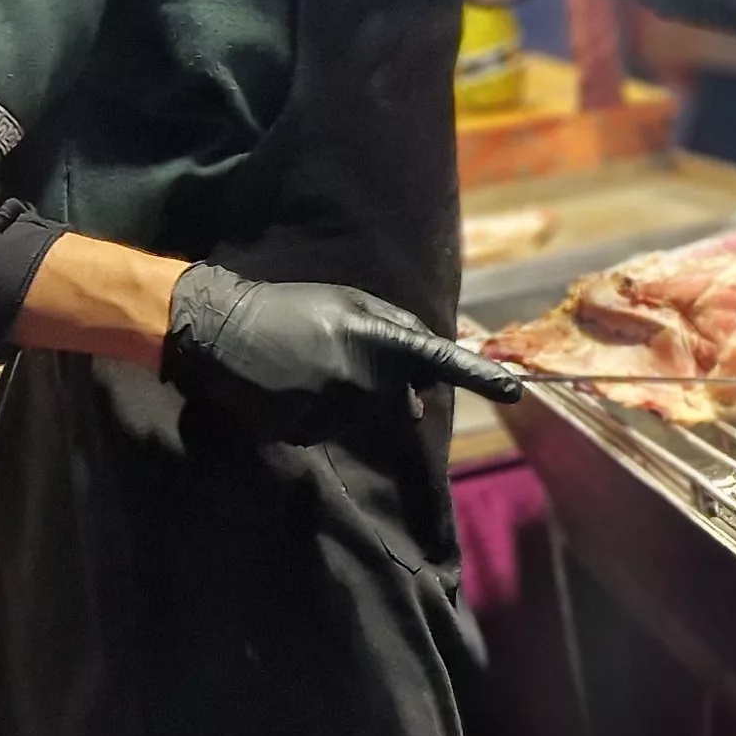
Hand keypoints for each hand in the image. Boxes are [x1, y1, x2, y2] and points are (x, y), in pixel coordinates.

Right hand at [161, 265, 523, 442]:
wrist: (220, 327)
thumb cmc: (291, 308)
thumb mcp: (349, 304)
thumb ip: (397, 337)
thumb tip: (426, 388)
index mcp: (378, 337)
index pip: (441, 360)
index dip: (480, 377)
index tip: (514, 393)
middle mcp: (364, 376)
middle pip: (400, 402)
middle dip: (385, 390)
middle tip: (337, 359)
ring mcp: (335, 407)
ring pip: (364, 419)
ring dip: (348, 402)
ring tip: (310, 368)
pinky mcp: (306, 430)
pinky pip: (329, 431)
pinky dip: (317, 415)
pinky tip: (292, 388)